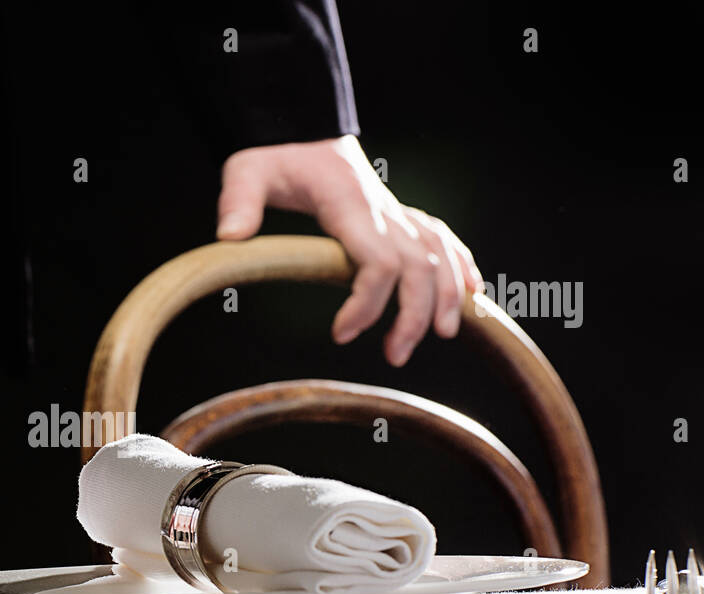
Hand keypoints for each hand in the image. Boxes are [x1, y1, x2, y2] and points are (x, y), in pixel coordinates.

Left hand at [216, 134, 483, 365]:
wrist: (300, 129)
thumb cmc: (275, 155)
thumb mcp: (247, 170)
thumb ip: (238, 201)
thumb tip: (229, 235)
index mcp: (349, 205)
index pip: (378, 260)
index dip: (367, 302)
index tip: (341, 335)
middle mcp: (383, 209)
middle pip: (419, 266)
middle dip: (415, 314)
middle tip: (395, 355)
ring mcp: (396, 211)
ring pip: (440, 254)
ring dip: (448, 296)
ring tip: (441, 336)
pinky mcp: (399, 215)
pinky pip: (442, 238)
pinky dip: (461, 265)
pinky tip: (473, 293)